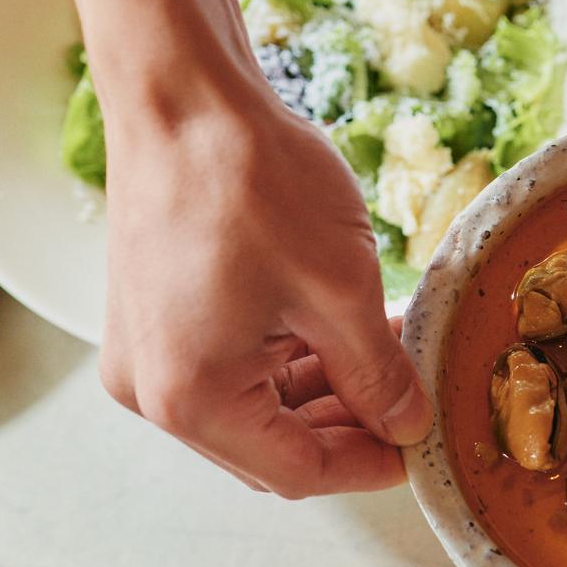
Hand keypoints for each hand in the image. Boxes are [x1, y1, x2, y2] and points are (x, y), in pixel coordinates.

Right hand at [96, 59, 430, 495]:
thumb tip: (406, 424)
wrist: (181, 95)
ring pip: (254, 408)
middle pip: (269, 447)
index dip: (368, 465)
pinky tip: (344, 329)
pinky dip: (288, 357)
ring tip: (392, 352)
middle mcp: (151, 390)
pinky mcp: (152, 319)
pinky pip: (230, 366)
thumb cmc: (248, 180)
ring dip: (324, 389)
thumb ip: (377, 374)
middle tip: (414, 396)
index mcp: (191, 397)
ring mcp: (145, 354)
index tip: (421, 446)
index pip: (296, 471)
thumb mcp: (341, 289)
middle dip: (348, 426)